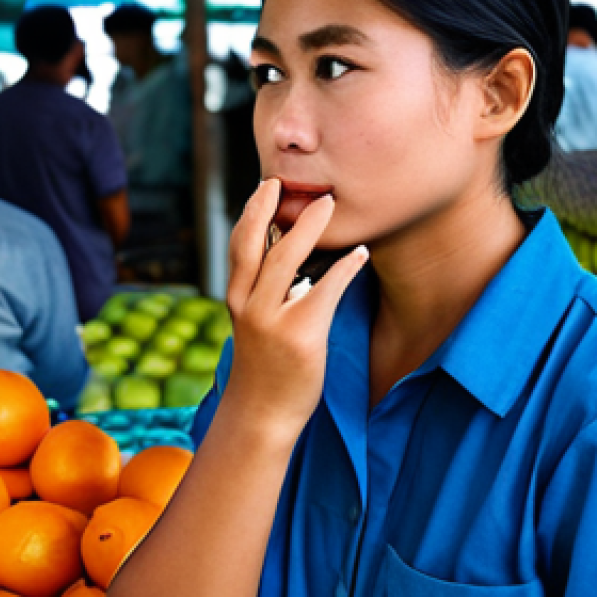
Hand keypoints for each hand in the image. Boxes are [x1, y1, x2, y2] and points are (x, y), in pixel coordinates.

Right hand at [221, 179, 368, 439]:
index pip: (240, 245)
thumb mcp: (255, 327)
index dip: (252, 212)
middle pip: (256, 243)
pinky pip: (324, 290)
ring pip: (286, 259)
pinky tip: (359, 253)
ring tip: (328, 204)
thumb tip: (292, 264)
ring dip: (309, 227)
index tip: (266, 187)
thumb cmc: (265, 370)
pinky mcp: (299, 335)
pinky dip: (344, 268)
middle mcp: (248, 304)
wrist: (260, 416)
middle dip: (269, 208)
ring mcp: (271, 320)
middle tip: (285, 180)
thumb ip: (265, 295)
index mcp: (237, 299)